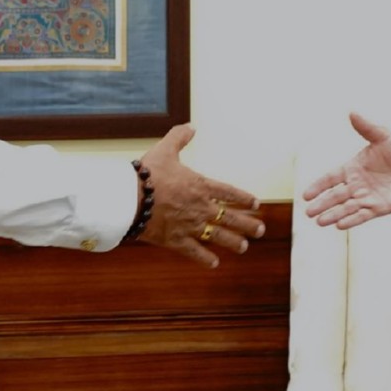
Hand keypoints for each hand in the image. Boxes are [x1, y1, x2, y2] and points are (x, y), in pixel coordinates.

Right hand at [135, 125, 263, 267]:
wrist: (130, 199)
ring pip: (218, 236)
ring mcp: (190, 226)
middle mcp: (200, 207)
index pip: (229, 193)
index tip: (256, 203)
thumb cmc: (148, 174)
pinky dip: (205, 258)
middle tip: (260, 230)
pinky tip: (214, 263)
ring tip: (244, 247)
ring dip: (233, 242)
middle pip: (231, 217)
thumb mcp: (165, 150)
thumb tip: (191, 127)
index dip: (244, 198)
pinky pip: (195, 252)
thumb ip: (179, 137)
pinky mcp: (176, 240)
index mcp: (200, 186)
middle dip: (247, 224)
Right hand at [301, 112, 390, 229]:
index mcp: (352, 168)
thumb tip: (352, 112)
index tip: (305, 194)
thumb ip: (367, 128)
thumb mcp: (383, 136)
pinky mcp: (379, 208)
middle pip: (335, 196)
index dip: (318, 186)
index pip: (331, 178)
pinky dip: (352, 220)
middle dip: (322, 204)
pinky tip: (340, 225)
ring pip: (346, 208)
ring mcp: (367, 197)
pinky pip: (363, 215)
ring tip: (320, 222)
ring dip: (333, 215)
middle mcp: (356, 185)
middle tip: (308, 212)